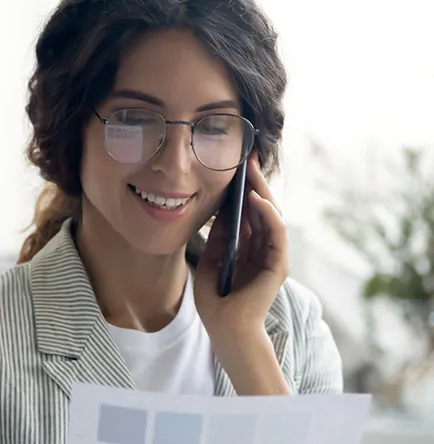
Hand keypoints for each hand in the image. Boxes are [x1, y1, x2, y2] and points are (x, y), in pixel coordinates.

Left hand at [192, 155, 290, 394]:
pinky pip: (277, 233)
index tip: (235, 164)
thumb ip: (218, 237)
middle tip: (246, 158)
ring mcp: (272, 255)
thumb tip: (219, 209)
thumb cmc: (215, 299)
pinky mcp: (277, 265)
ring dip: (262, 191)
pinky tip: (256, 199)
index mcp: (247, 246)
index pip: (248, 211)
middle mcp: (262, 247)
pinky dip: (268, 215)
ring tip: (250, 170)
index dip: (243, 188)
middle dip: (254, 182)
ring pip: (272, 215)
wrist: (223, 328)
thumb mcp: (210, 259)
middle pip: (261, 208)